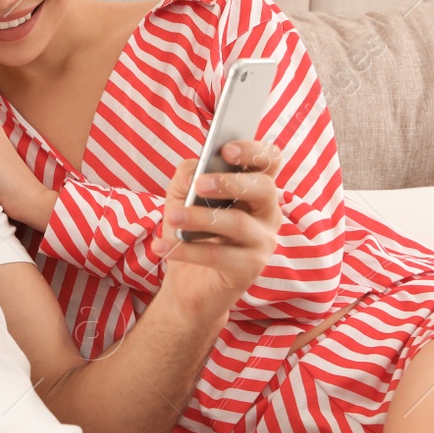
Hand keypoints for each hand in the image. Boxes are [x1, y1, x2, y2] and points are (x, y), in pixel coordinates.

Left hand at [151, 140, 282, 328]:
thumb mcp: (182, 195)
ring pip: (239, 223)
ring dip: (201, 218)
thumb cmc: (190, 231)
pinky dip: (188, 251)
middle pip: (265, 188)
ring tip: (171, 217)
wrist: (188, 282)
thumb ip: (187, 175)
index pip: (270, 160)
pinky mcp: (250, 268)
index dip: (253, 151)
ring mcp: (263, 241)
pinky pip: (220, 256)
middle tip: (200, 184)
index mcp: (255, 187)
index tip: (225, 150)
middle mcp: (267, 212)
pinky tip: (164, 247)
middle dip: (231, 183)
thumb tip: (193, 173)